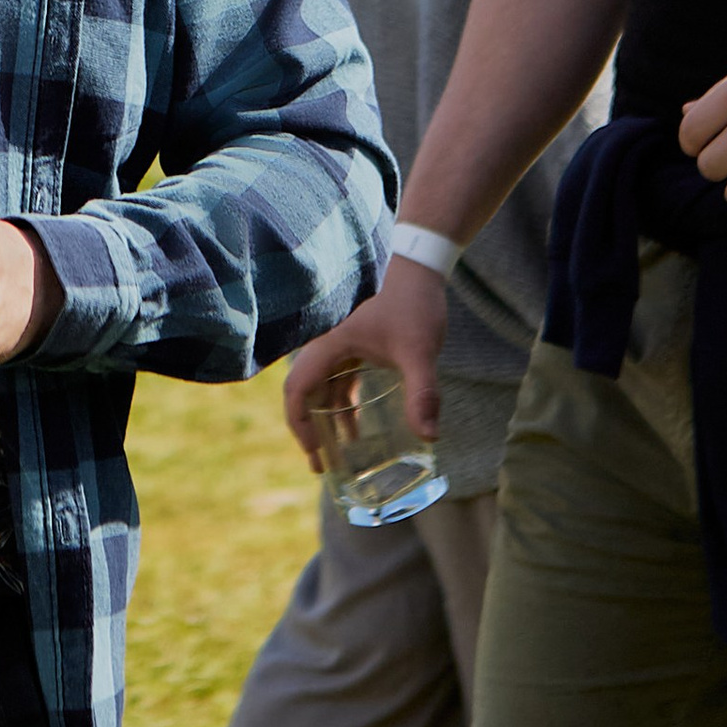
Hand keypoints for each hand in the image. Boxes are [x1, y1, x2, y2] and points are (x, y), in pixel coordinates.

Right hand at [282, 255, 446, 465]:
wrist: (418, 261)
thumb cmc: (413, 301)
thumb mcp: (418, 351)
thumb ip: (422, 393)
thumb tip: (429, 437)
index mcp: (329, 344)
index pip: (297, 390)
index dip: (300, 425)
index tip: (315, 453)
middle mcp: (326, 344)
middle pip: (305, 392)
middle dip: (311, 430)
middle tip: (323, 465)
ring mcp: (339, 343)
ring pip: (322, 387)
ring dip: (328, 418)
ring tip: (341, 452)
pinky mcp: (355, 341)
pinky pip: (339, 378)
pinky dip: (343, 403)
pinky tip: (356, 424)